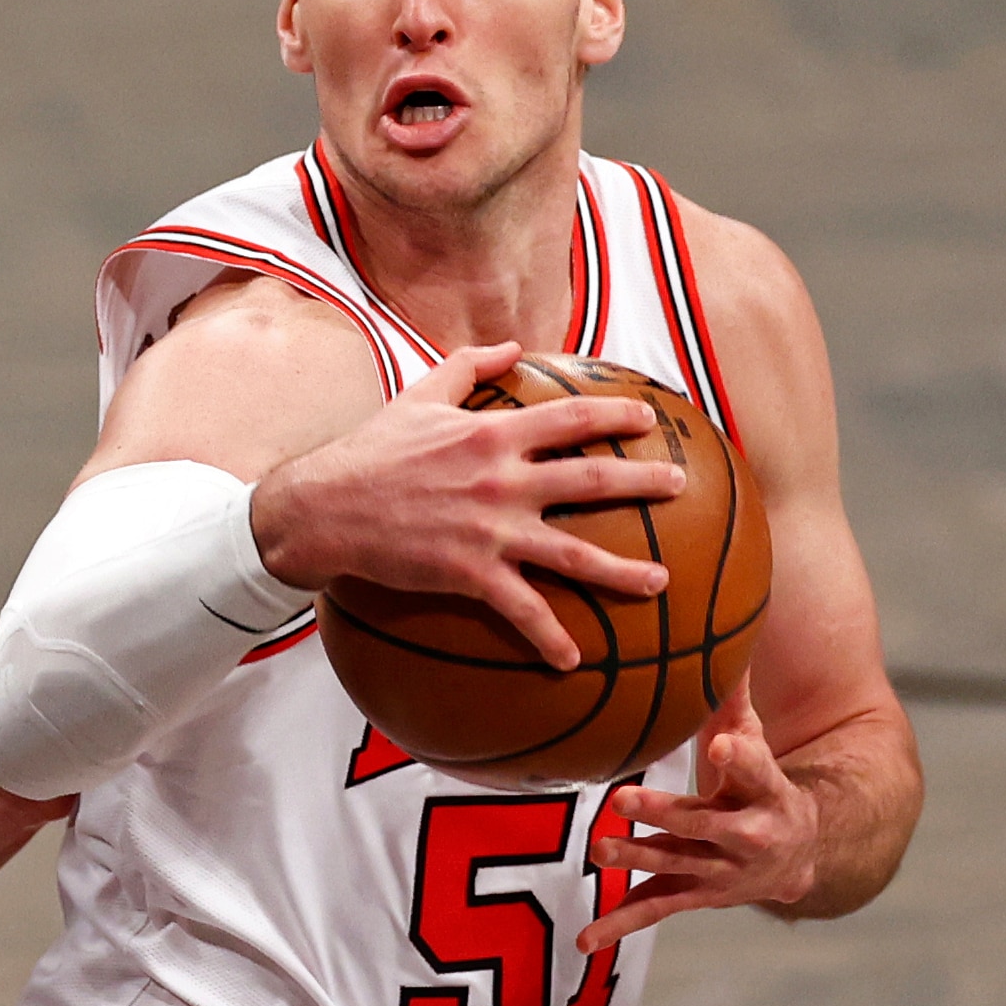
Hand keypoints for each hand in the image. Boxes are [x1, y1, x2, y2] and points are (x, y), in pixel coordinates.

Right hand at [251, 340, 684, 666]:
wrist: (325, 509)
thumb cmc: (370, 451)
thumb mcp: (418, 396)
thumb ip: (467, 365)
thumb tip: (510, 346)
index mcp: (492, 434)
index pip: (571, 419)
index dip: (616, 416)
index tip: (650, 418)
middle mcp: (502, 480)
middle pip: (590, 481)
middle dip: (642, 483)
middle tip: (680, 485)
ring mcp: (490, 531)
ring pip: (573, 553)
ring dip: (622, 572)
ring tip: (661, 583)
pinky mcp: (470, 573)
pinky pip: (522, 610)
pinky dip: (549, 637)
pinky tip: (572, 660)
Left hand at [580, 679, 816, 952]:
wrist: (801, 855)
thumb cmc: (761, 782)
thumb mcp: (755, 740)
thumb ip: (731, 698)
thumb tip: (718, 626)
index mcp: (766, 790)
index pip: (759, 769)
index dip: (743, 757)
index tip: (727, 743)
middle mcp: (746, 834)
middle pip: (704, 824)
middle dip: (665, 813)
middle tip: (623, 799)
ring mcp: (720, 871)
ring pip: (675, 866)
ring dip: (636, 859)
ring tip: (599, 850)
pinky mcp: (697, 896)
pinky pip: (655, 910)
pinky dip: (619, 926)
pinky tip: (585, 941)